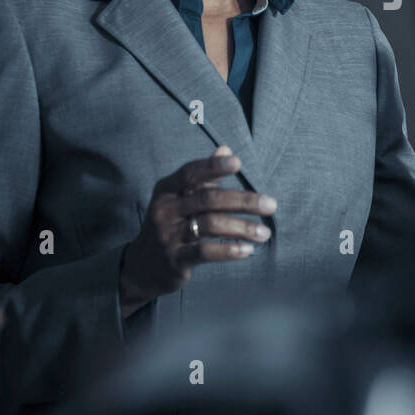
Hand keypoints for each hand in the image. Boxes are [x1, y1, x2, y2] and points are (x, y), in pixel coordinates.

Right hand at [118, 146, 276, 316]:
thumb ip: (204, 176)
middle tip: (271, 205)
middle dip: (243, 200)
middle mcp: (165, 209)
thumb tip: (226, 149)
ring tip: (265, 232)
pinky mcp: (175, 259)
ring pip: (210, 225)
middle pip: (208, 199)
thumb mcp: (180, 198)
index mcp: (167, 189)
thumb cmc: (171, 224)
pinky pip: (205, 252)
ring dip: (242, 228)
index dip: (213, 166)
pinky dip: (229, 250)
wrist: (144, 266)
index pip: (191, 173)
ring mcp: (168, 235)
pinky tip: (247, 250)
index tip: (238, 162)